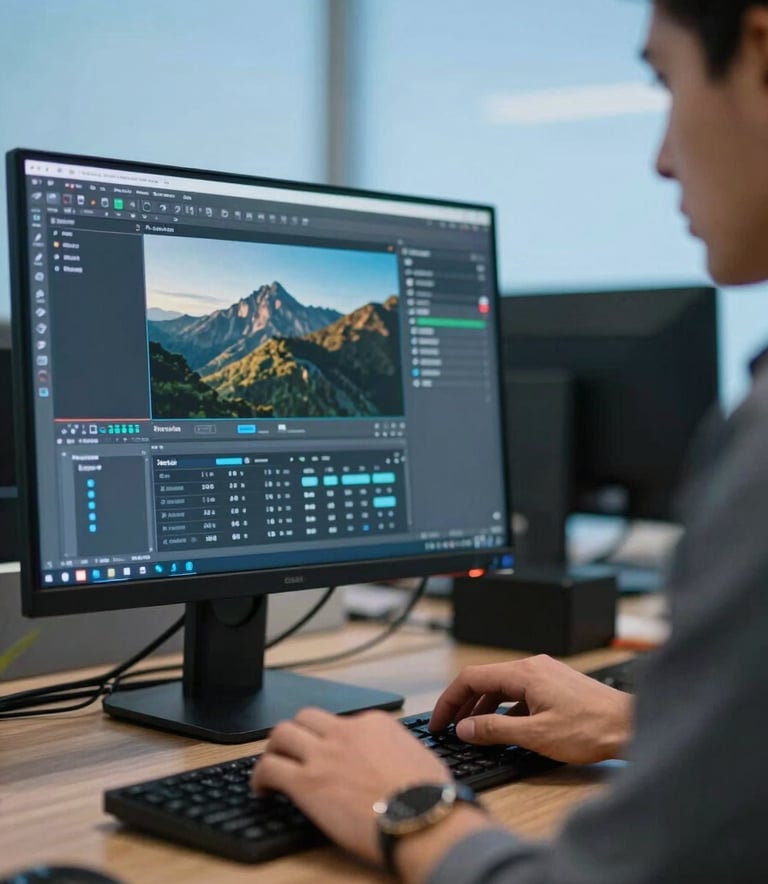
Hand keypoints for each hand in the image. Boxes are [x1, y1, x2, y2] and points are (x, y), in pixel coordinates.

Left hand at [251, 707, 462, 865]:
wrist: (422, 818)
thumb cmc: (428, 796)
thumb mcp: (417, 755)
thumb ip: (396, 749)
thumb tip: (394, 760)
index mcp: (373, 723)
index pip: (339, 720)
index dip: (329, 738)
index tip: (327, 754)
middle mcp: (345, 732)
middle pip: (305, 717)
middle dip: (295, 733)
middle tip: (291, 751)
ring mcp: (323, 754)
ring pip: (281, 734)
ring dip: (273, 749)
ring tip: (271, 766)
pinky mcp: (306, 782)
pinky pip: (269, 768)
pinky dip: (259, 777)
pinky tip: (262, 790)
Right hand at [430, 655, 632, 763]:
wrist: (631, 726)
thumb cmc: (592, 728)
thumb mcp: (536, 735)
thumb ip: (495, 730)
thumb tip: (465, 728)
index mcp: (524, 672)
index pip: (471, 678)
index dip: (449, 700)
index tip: (439, 720)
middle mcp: (533, 667)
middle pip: (485, 680)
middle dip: (463, 704)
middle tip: (449, 728)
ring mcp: (545, 675)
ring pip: (502, 687)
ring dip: (483, 708)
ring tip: (472, 732)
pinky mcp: (555, 686)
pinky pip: (519, 693)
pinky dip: (504, 708)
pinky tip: (504, 728)